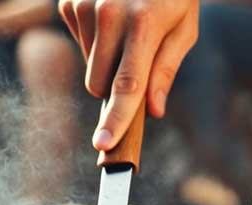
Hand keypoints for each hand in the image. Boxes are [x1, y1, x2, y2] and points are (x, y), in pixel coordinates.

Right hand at [58, 0, 198, 149]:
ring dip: (105, 60)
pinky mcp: (67, 1)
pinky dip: (94, 40)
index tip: (103, 144)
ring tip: (126, 29)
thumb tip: (153, 110)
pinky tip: (109, 17)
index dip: (116, 118)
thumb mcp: (183, 27)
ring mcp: (84, 5)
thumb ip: (166, 69)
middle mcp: (109, 13)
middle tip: (136, 61)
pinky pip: (78, 43)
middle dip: (115, 87)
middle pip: (98, 84)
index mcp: (145, 23)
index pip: (128, 84)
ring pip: (87, 66)